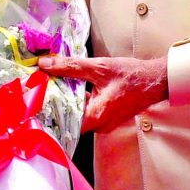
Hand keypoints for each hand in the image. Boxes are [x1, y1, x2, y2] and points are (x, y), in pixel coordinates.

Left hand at [38, 55, 167, 133]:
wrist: (156, 80)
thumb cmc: (132, 76)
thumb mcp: (99, 67)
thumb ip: (70, 67)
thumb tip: (46, 64)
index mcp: (97, 116)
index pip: (63, 121)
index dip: (46, 111)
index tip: (32, 99)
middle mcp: (99, 125)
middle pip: (68, 118)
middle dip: (53, 103)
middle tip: (38, 88)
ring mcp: (103, 123)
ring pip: (76, 114)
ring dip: (64, 100)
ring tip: (49, 85)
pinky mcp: (106, 117)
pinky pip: (86, 111)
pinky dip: (76, 100)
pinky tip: (68, 86)